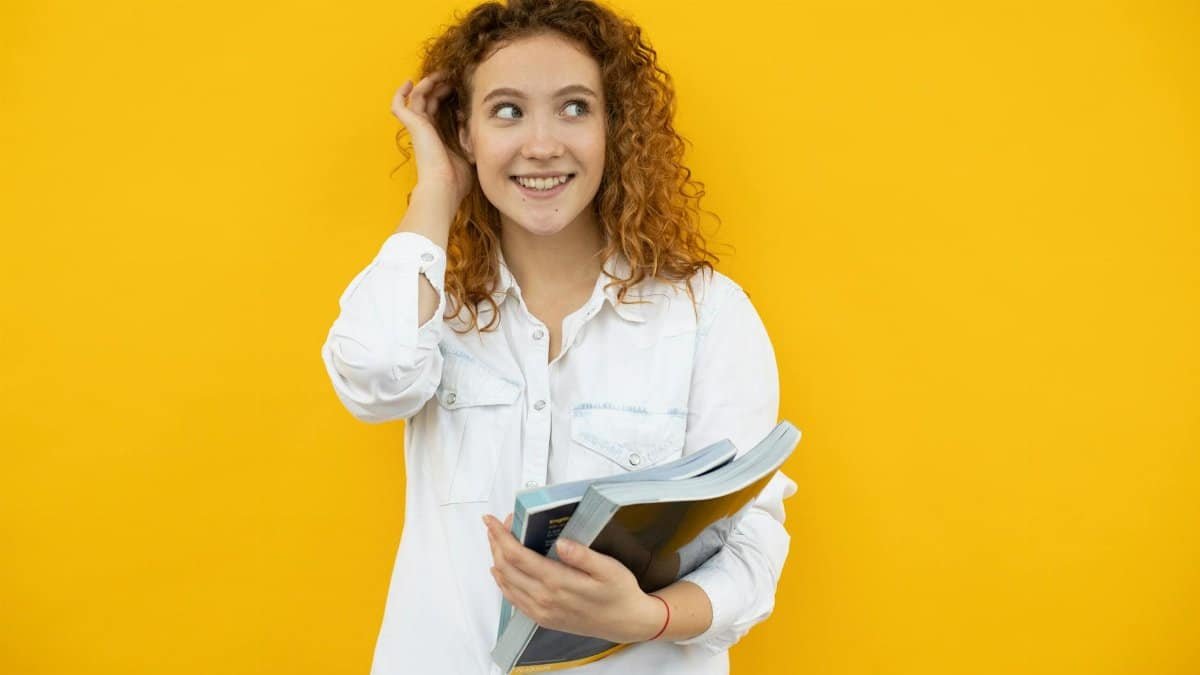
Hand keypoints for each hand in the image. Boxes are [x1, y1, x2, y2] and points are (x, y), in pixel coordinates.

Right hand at [391, 71, 474, 217]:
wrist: (445, 186)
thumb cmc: (457, 179)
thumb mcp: (469, 151)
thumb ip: (468, 136)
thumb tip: (468, 118)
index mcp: (438, 136)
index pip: (439, 108)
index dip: (446, 95)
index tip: (459, 86)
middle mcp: (426, 130)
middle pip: (429, 99)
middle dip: (439, 85)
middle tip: (452, 75)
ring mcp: (417, 127)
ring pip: (418, 97)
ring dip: (428, 83)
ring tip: (441, 74)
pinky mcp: (412, 126)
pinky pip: (399, 105)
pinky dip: (400, 93)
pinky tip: (409, 82)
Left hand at [484, 513, 666, 643]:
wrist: (625, 623)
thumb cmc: (619, 592)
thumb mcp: (609, 569)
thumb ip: (583, 556)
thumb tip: (562, 542)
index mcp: (558, 582)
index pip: (517, 556)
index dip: (501, 536)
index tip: (491, 521)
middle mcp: (544, 599)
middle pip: (506, 568)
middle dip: (496, 544)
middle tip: (494, 526)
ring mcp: (541, 611)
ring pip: (506, 583)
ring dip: (496, 560)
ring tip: (496, 541)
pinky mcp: (543, 618)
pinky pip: (513, 600)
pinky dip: (502, 582)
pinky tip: (501, 572)